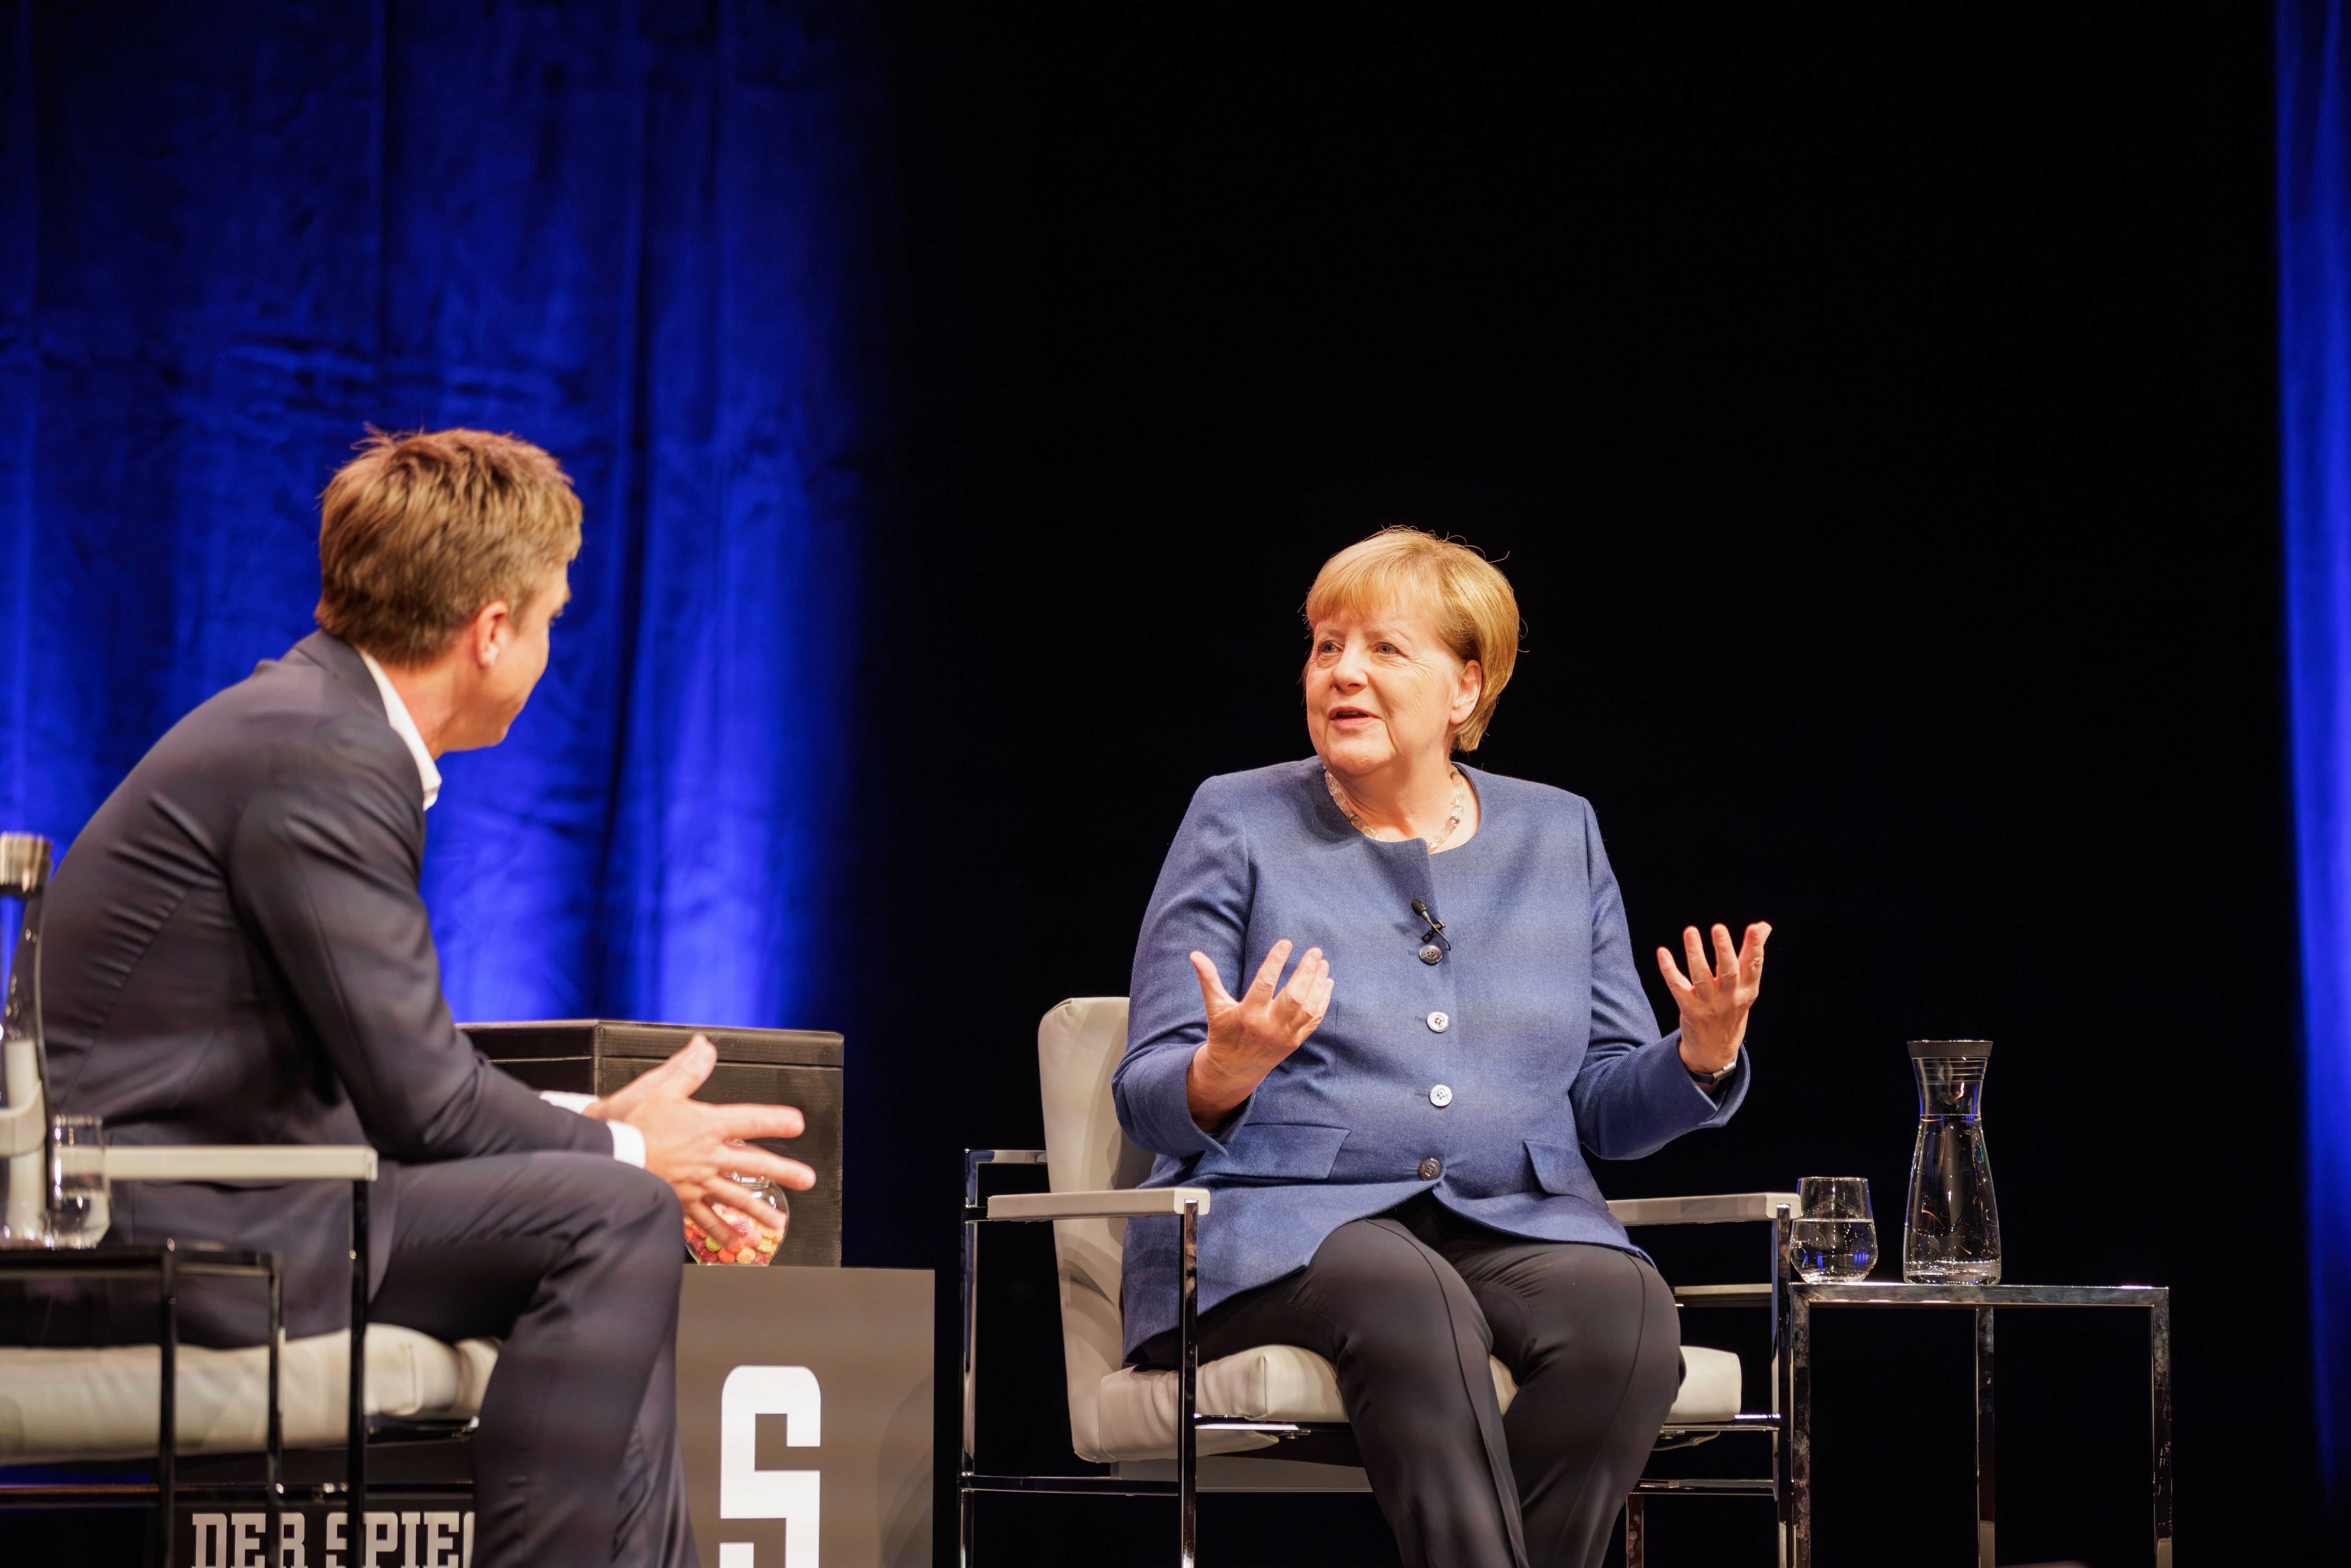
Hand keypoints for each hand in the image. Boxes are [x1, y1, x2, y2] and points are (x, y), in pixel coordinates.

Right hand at [587, 1035, 815, 1239]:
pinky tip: (736, 1244)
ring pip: (736, 1197)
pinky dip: (721, 1233)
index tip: (797, 1124)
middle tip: (807, 1180)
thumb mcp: (661, 1090)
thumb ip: (687, 1069)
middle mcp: (708, 1157)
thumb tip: (705, 1047)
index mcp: (708, 1127)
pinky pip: (706, 1220)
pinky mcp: (682, 1200)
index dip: (776, 1120)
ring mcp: (697, 1182)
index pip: (750, 1121)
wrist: (610, 1156)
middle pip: (754, 1165)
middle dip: (784, 1172)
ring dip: (759, 1211)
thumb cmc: (634, 1126)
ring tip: (778, 1224)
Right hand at [1184, 939, 1333, 1130]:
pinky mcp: (1295, 1042)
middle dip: (1306, 971)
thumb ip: (1208, 980)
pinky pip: (1314, 1020)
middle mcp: (1268, 1026)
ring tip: (1323, 963)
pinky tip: (1327, 982)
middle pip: (1293, 996)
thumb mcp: (1215, 1007)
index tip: (1286, 942)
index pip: (1265, 983)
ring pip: (1308, 1007)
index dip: (1276, 961)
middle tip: (1315, 951)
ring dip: (1318, 984)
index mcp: (1247, 1015)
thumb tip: (1195, 954)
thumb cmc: (1223, 1033)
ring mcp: (1285, 1036)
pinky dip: (1322, 1000)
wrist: (1234, 1070)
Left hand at [1656, 922, 1770, 1073]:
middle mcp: (1730, 998)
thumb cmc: (1732, 1008)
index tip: (1755, 928)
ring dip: (1695, 953)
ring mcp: (1709, 1005)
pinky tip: (1662, 953)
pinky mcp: (1689, 1010)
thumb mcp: (1747, 986)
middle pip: (1728, 971)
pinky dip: (1669, 970)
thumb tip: (1763, 926)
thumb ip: (1751, 955)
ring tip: (1691, 931)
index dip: (1755, 946)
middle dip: (1724, 949)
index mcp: (1747, 990)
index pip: (1754, 965)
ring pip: (1701, 977)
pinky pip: (1678, 987)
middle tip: (1718, 928)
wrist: (1715, 1050)